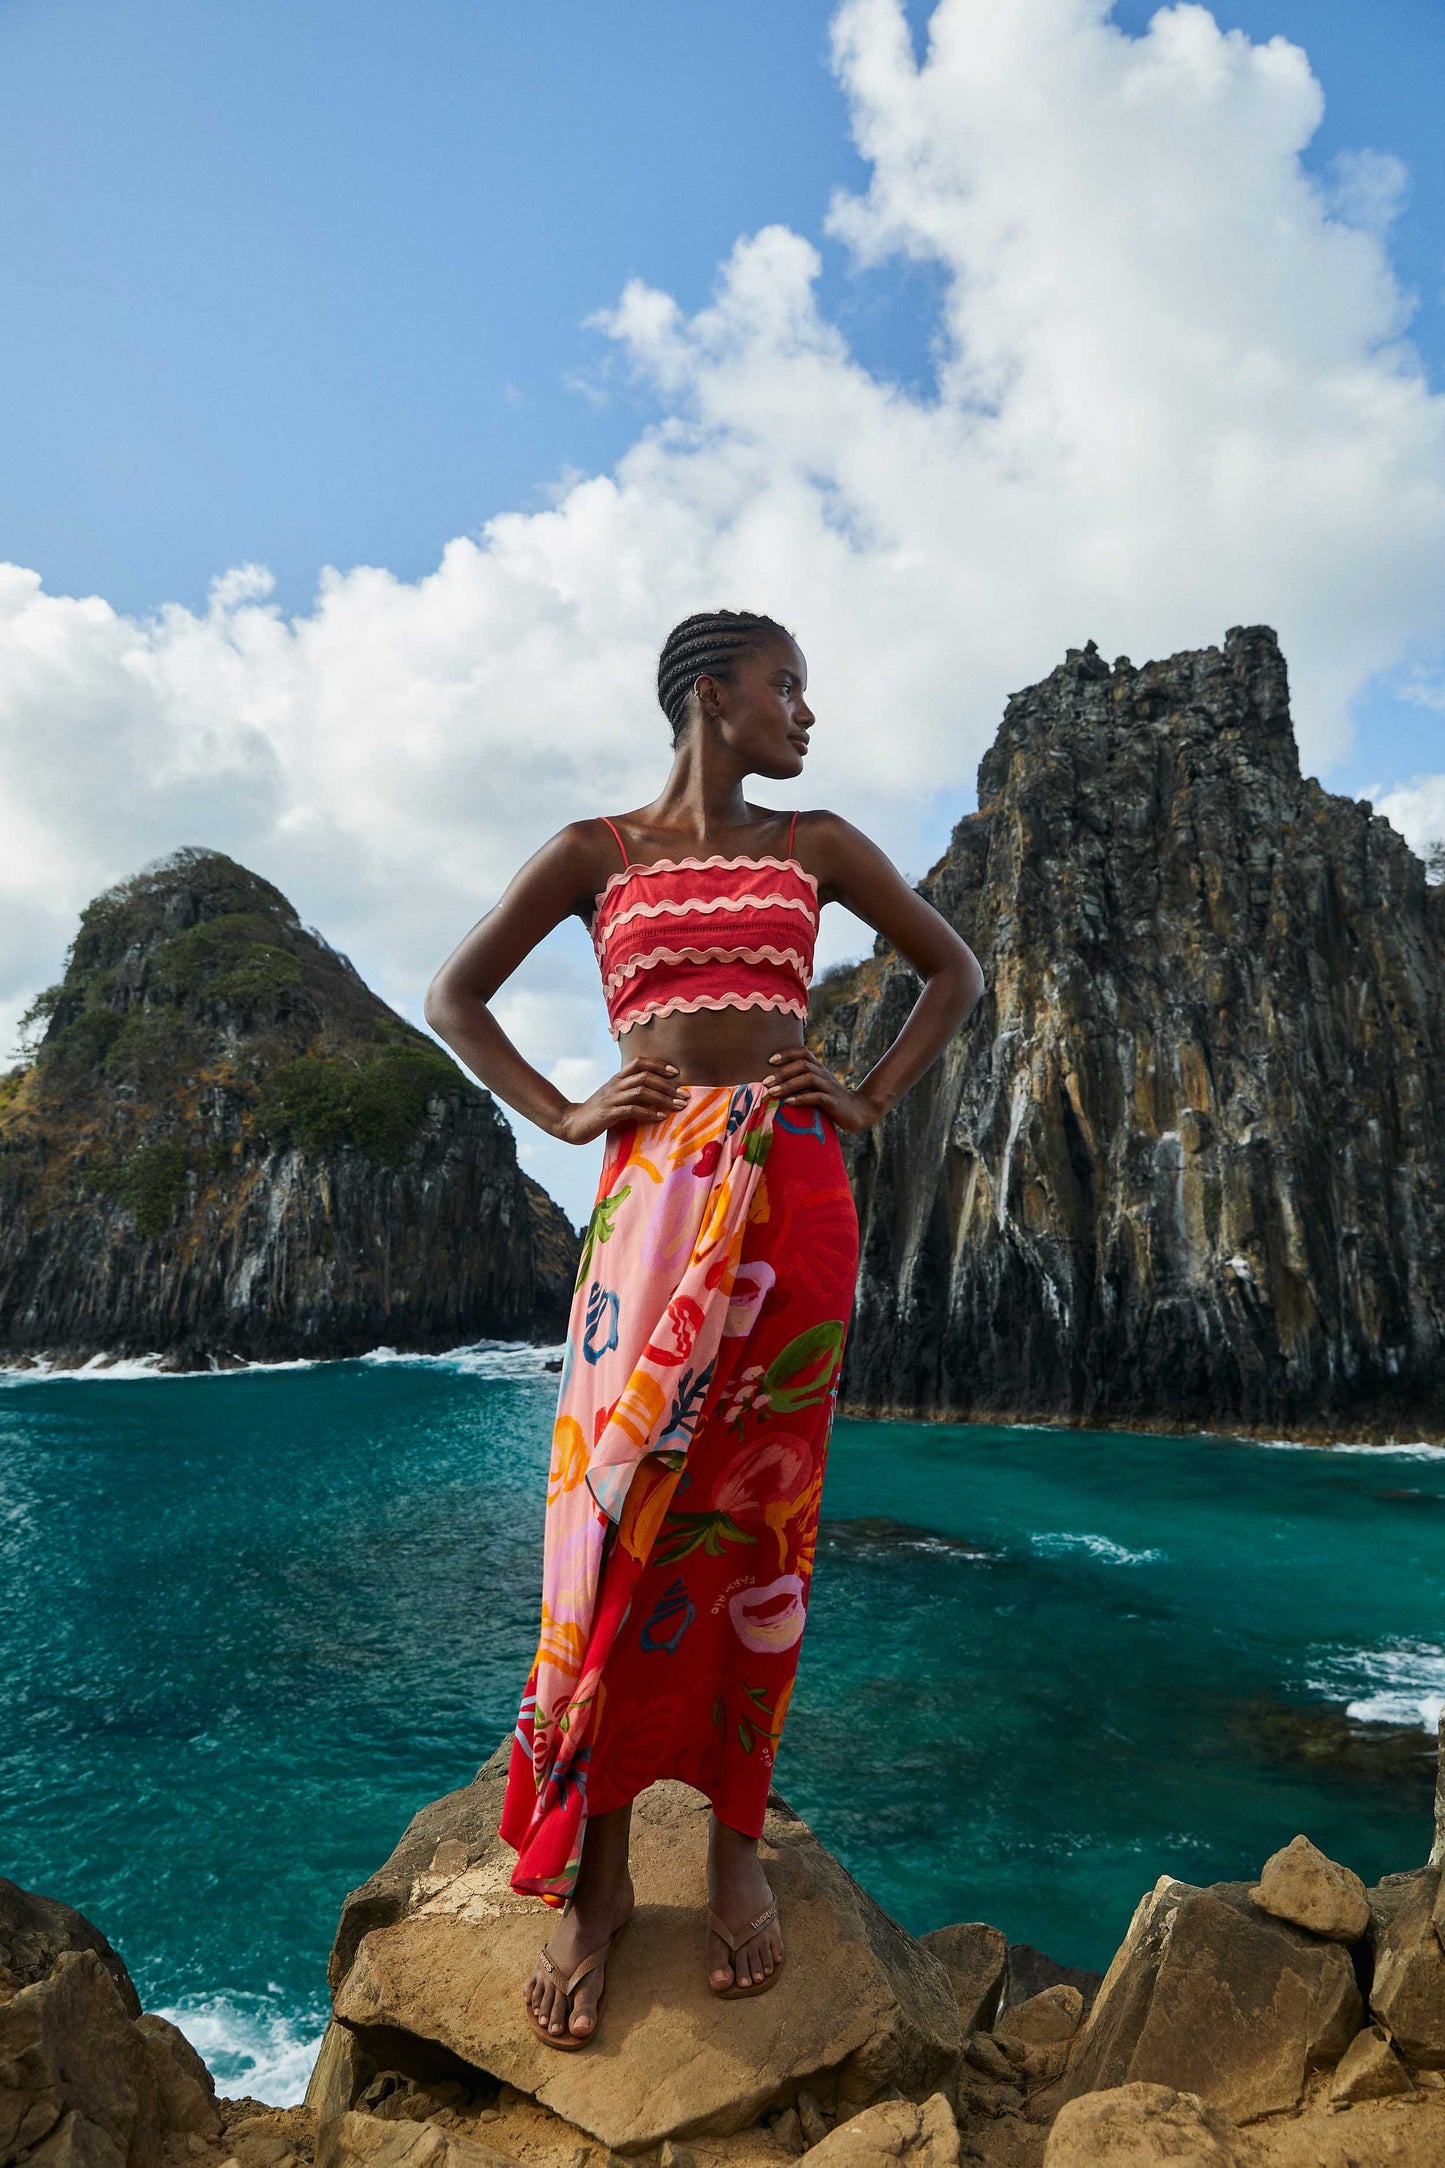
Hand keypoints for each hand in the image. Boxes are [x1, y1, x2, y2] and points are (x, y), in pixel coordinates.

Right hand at [553, 1057, 689, 1144]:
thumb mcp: (614, 1096)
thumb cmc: (597, 1111)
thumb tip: (655, 1093)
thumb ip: (630, 1092)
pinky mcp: (609, 1114)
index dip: (659, 1064)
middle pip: (645, 1077)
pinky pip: (632, 1110)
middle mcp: (615, 1084)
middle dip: (668, 1086)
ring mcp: (612, 1098)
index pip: (639, 1062)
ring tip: (679, 1106)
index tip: (676, 1073)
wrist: (571, 1122)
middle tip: (685, 1095)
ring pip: (641, 1091)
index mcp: (617, 1078)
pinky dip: (649, 1113)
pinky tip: (661, 1117)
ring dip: (663, 1098)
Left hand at [761, 1048, 881, 1132]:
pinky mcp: (834, 1102)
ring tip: (772, 1092)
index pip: (803, 1052)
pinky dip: (802, 1099)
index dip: (786, 1053)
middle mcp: (824, 1074)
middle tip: (765, 1082)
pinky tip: (789, 1103)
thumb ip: (800, 1082)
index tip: (769, 1061)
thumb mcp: (815, 1088)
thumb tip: (772, 1083)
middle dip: (782, 1072)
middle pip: (803, 1064)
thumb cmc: (830, 1101)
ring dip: (789, 1084)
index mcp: (819, 1068)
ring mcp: (830, 1087)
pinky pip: (817, 1097)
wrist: (858, 1112)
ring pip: (809, 1078)